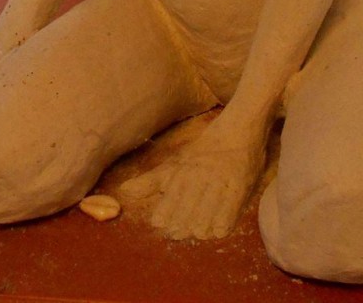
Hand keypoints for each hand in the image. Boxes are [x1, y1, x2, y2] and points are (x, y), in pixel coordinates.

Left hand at [119, 120, 265, 239]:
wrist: (236, 132)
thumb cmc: (201, 153)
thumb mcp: (173, 165)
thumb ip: (149, 182)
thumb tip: (123, 192)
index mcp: (180, 172)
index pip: (167, 204)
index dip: (164, 216)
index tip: (162, 222)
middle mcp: (198, 176)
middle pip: (185, 211)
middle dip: (182, 225)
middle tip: (181, 230)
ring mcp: (219, 181)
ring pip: (205, 215)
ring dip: (201, 226)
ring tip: (199, 230)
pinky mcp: (239, 186)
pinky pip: (229, 212)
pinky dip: (222, 223)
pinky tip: (218, 229)